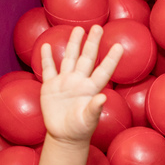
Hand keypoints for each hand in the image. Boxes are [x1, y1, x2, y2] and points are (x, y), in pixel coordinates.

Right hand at [39, 25, 123, 145]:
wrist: (64, 137)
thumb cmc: (79, 130)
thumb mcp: (88, 120)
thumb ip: (95, 108)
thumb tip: (103, 97)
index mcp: (91, 89)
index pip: (103, 70)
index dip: (111, 59)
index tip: (119, 46)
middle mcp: (79, 82)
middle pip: (87, 58)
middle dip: (92, 43)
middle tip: (98, 27)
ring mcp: (65, 83)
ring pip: (69, 59)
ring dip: (73, 44)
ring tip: (78, 30)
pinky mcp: (50, 87)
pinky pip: (48, 69)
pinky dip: (46, 58)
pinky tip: (45, 46)